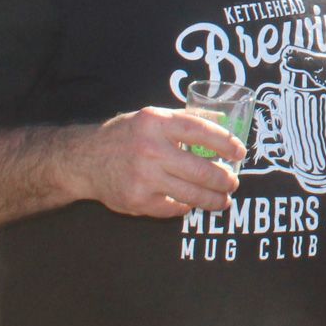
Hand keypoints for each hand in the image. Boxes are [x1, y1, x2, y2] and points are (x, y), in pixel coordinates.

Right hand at [74, 107, 243, 218]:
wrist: (86, 160)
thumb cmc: (126, 136)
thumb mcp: (152, 117)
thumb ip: (185, 119)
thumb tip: (223, 120)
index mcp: (157, 123)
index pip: (200, 131)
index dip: (225, 142)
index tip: (240, 152)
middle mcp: (150, 150)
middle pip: (200, 169)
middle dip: (224, 179)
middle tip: (233, 182)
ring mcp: (144, 177)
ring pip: (191, 194)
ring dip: (213, 199)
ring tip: (223, 200)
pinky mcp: (138, 200)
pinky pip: (173, 208)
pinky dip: (186, 206)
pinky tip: (192, 203)